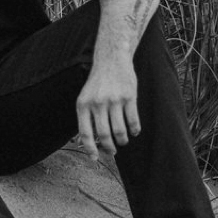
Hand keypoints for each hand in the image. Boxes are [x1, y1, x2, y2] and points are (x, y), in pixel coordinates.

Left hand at [77, 0, 159, 157]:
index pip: (85, 133)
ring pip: (120, 131)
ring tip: (123, 140)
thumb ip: (87, 119)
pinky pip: (133, 121)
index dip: (90, 149)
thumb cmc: (97, 84)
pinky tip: (134, 131)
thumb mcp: (86, 98)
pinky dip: (134, 130)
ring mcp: (114, 100)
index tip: (95, 158)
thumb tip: (90, 145)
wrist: (111, 59)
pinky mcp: (129, 97)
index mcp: (83, 105)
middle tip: (112, 151)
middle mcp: (97, 103)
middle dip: (109, 148)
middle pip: (104, 135)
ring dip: (122, 140)